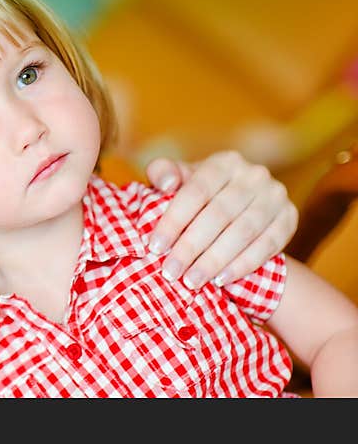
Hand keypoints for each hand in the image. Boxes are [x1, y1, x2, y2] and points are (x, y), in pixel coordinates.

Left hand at [144, 150, 297, 289]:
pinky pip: (268, 246)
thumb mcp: (179, 178)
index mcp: (224, 162)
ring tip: (193, 281)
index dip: (174, 220)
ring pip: (243, 232)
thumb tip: (165, 184)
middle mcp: (254, 175)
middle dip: (191, 247)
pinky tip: (221, 280)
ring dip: (215, 260)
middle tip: (171, 271)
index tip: (155, 247)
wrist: (241, 206)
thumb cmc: (199, 193)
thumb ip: (163, 173)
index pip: (196, 191)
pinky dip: (243, 265)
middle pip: (219, 215)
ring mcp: (276, 196)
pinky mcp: (290, 218)